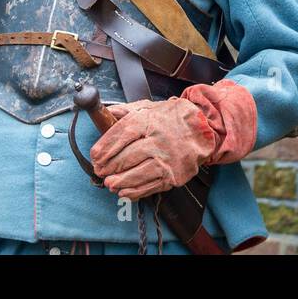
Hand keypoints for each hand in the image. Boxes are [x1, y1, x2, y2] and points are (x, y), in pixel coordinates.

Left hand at [90, 97, 214, 201]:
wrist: (202, 129)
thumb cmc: (172, 118)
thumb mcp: (149, 107)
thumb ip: (126, 111)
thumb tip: (105, 113)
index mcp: (148, 121)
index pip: (120, 134)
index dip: (104, 147)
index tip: (95, 156)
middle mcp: (157, 140)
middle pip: (126, 157)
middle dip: (108, 166)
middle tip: (99, 170)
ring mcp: (166, 159)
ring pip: (137, 174)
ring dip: (119, 181)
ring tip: (109, 183)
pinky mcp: (173, 175)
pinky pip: (150, 186)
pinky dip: (134, 191)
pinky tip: (124, 191)